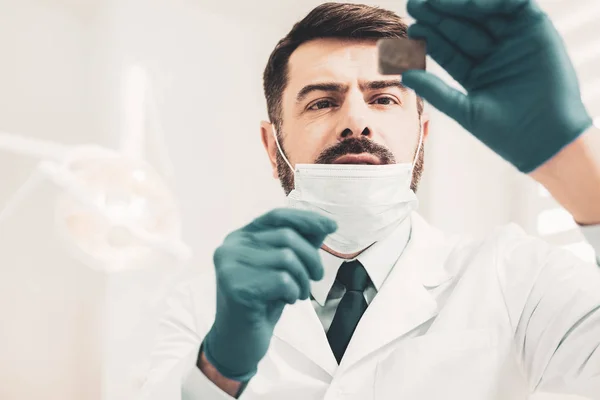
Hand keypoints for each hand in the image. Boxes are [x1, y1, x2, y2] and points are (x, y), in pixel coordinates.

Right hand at [202, 209, 336, 380]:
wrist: (239, 342)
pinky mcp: (236, 287)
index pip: (277, 216)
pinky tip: (285, 302)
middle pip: (286, 236)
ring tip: (297, 293)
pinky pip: (282, 280)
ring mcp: (230, 266)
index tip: (332, 225)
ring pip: (286, 258)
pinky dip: (293, 292)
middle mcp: (231, 247)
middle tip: (316, 277)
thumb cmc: (262, 303)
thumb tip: (326, 224)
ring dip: (302, 279)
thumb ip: (300, 244)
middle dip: (311, 258)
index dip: (306, 219)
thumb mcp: (283, 268)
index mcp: (241, 237)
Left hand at [402, 0, 592, 172]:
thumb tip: (403, 75)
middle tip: (415, 6)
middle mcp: (494, 53)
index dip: (429, 38)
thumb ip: (434, 90)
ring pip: (484, 14)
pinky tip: (468, 4)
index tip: (410, 30)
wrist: (542, 139)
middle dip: (439, 16)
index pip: (448, 49)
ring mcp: (515, 41)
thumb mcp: (463, 109)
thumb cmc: (504, 132)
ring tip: (434, 3)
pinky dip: (491, 2)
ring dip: (459, 6)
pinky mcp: (537, 30)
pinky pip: (515, 6)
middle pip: (462, 27)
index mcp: (476, 72)